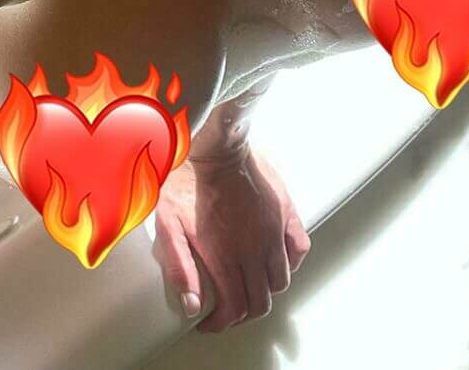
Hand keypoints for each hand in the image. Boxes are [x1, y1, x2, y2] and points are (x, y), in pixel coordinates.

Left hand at [153, 146, 310, 333]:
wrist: (214, 145)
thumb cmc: (186, 180)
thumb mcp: (168, 224)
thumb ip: (179, 267)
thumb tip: (190, 305)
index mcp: (227, 257)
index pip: (235, 308)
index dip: (222, 323)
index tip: (209, 321)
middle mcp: (255, 250)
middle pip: (260, 302)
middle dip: (242, 313)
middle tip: (227, 309)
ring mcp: (274, 232)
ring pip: (280, 281)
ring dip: (264, 289)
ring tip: (247, 285)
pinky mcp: (285, 212)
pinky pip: (299, 249)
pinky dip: (290, 261)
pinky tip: (273, 258)